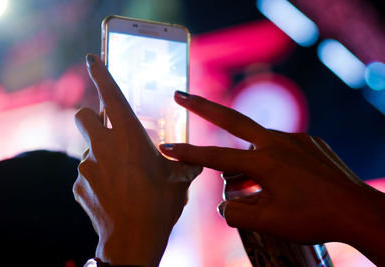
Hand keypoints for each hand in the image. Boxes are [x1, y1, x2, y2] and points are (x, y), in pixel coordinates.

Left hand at [73, 54, 201, 266]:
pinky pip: (86, 173)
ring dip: (102, 155)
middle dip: (93, 118)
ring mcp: (86, 166)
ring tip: (122, 178)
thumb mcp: (180, 180)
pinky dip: (98, 178)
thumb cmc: (160, 206)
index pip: (110, 95)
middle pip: (83, 116)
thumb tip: (195, 160)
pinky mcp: (78, 185)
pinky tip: (114, 194)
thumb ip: (185, 163)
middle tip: (110, 132)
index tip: (92, 58)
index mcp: (129, 137)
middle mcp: (103, 146)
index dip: (100, 72)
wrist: (133, 241)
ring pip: (88, 149)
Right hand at [159, 91, 384, 264]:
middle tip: (179, 94)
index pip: (216, 156)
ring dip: (246, 156)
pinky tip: (285, 180)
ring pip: (257, 141)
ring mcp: (294, 139)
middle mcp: (276, 142)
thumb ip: (236, 214)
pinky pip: (280, 146)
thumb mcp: (269, 223)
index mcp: (264, 161)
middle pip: (230, 118)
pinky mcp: (309, 142)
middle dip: (201, 106)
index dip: (187, 153)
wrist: (358, 211)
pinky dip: (271, 160)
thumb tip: (223, 207)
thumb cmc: (314, 218)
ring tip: (256, 185)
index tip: (165, 147)